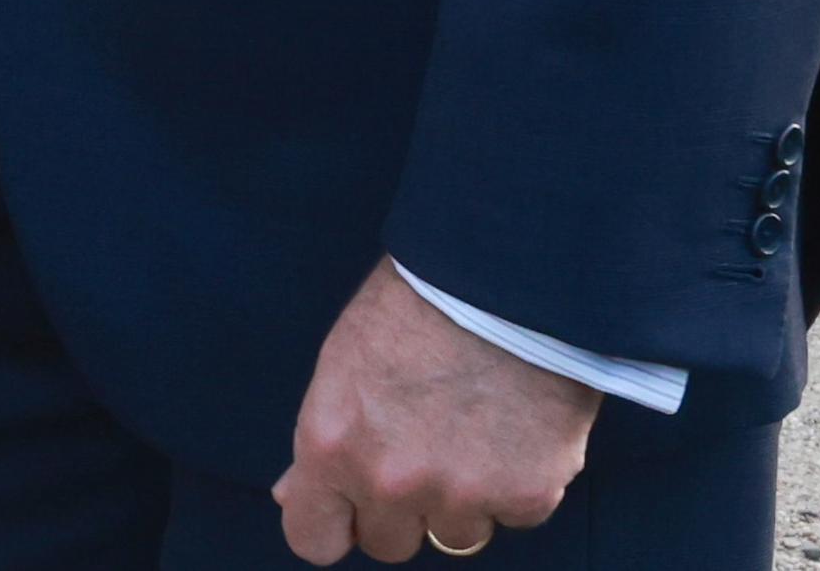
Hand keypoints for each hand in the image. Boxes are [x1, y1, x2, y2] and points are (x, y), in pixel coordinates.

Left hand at [272, 260, 592, 563]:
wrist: (505, 275)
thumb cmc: (416, 305)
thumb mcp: (342, 365)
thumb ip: (322, 442)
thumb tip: (292, 495)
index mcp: (332, 445)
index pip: (312, 539)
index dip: (333, 524)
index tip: (349, 510)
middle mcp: (390, 481)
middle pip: (389, 544)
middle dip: (402, 508)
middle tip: (424, 449)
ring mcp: (461, 495)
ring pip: (455, 535)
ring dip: (463, 498)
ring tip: (474, 428)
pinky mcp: (527, 496)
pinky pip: (514, 516)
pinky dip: (518, 482)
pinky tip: (515, 426)